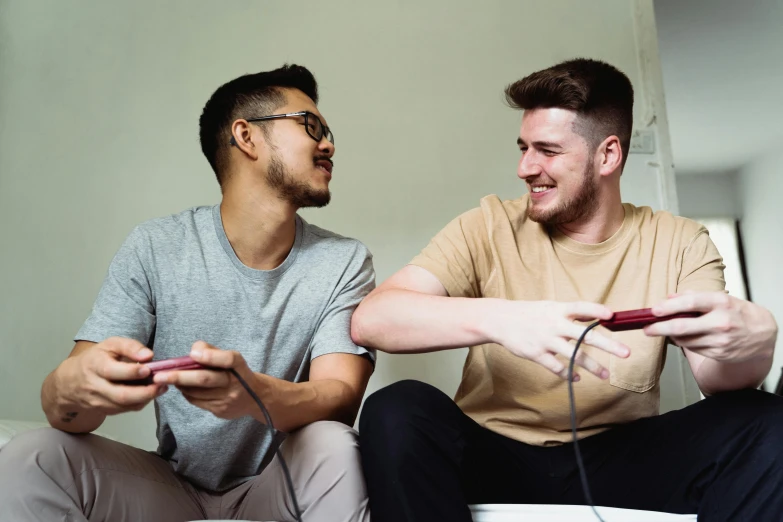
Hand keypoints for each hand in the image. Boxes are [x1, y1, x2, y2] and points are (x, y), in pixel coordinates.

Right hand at [58, 337, 166, 414]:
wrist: (70, 382)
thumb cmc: (95, 359)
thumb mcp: (110, 345)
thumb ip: (129, 346)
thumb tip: (148, 355)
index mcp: (95, 366)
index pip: (112, 371)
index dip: (132, 372)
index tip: (149, 369)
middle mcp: (95, 386)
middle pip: (121, 395)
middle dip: (145, 392)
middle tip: (162, 384)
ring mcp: (98, 401)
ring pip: (124, 405)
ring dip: (146, 398)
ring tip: (161, 388)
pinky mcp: (104, 410)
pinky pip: (125, 410)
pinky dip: (140, 403)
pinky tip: (149, 394)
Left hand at [153, 341, 262, 419]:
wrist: (255, 398)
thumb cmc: (237, 373)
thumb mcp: (230, 358)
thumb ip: (212, 351)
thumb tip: (193, 350)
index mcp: (239, 365)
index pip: (228, 359)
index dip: (211, 356)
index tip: (192, 354)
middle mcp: (235, 383)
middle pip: (205, 379)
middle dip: (180, 377)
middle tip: (159, 376)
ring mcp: (227, 399)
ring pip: (197, 392)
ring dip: (179, 385)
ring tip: (167, 379)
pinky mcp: (220, 411)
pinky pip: (197, 402)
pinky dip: (186, 394)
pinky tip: (183, 388)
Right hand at [486, 300, 629, 380]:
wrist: (500, 320)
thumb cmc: (529, 313)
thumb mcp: (549, 307)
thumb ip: (571, 313)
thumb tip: (597, 316)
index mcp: (557, 309)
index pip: (580, 308)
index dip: (596, 311)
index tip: (612, 315)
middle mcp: (554, 324)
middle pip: (585, 336)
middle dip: (608, 345)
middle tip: (626, 353)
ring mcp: (545, 340)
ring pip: (574, 356)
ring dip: (593, 366)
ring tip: (606, 375)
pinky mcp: (536, 354)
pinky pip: (557, 367)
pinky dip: (569, 374)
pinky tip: (577, 378)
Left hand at [646, 291, 777, 362]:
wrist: (762, 334)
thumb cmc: (738, 312)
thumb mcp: (719, 298)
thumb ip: (693, 296)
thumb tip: (668, 298)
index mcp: (721, 303)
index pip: (690, 302)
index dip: (669, 307)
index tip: (654, 310)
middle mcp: (721, 322)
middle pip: (682, 327)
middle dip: (659, 328)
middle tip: (646, 328)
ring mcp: (720, 340)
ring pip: (684, 340)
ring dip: (671, 336)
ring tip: (667, 329)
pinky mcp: (719, 354)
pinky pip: (693, 349)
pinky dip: (684, 343)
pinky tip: (685, 337)